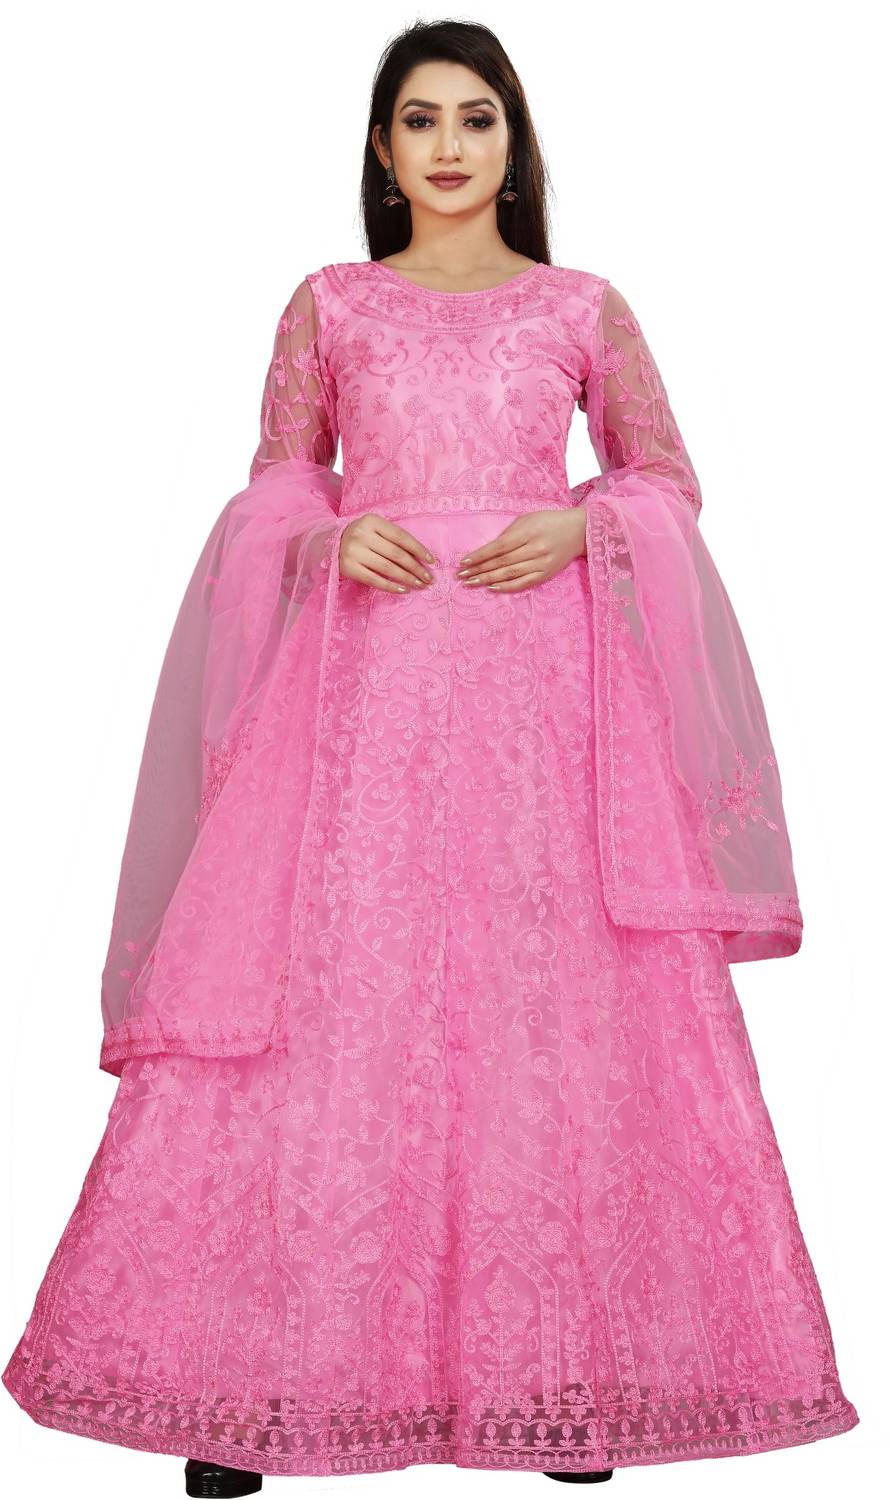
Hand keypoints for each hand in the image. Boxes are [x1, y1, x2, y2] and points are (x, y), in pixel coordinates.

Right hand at [338, 513, 437, 592]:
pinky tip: (403, 590)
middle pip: (396, 554)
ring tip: (419, 585)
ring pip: (387, 568)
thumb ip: (394, 539)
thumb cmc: (362, 537)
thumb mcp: (375, 530)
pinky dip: (391, 587)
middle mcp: (361, 534)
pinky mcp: (348, 568)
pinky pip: (374, 580)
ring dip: (407, 578)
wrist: (331, 544)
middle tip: (429, 578)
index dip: (418, 549)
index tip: (431, 561)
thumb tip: (423, 559)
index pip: (401, 536)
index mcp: (372, 521)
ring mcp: (353, 551)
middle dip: (416, 567)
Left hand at [456, 505, 586, 592]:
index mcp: (528, 532)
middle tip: (461, 575)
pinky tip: (492, 587)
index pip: (498, 547)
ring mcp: (541, 563)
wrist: (578, 531)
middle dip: (479, 569)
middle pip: (501, 562)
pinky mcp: (546, 574)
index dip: (480, 555)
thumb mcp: (527, 519)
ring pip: (510, 574)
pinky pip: (523, 583)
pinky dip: (506, 587)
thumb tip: (488, 551)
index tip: (464, 561)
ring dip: (488, 579)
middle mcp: (535, 549)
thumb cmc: (548, 522)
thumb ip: (509, 534)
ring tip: (471, 583)